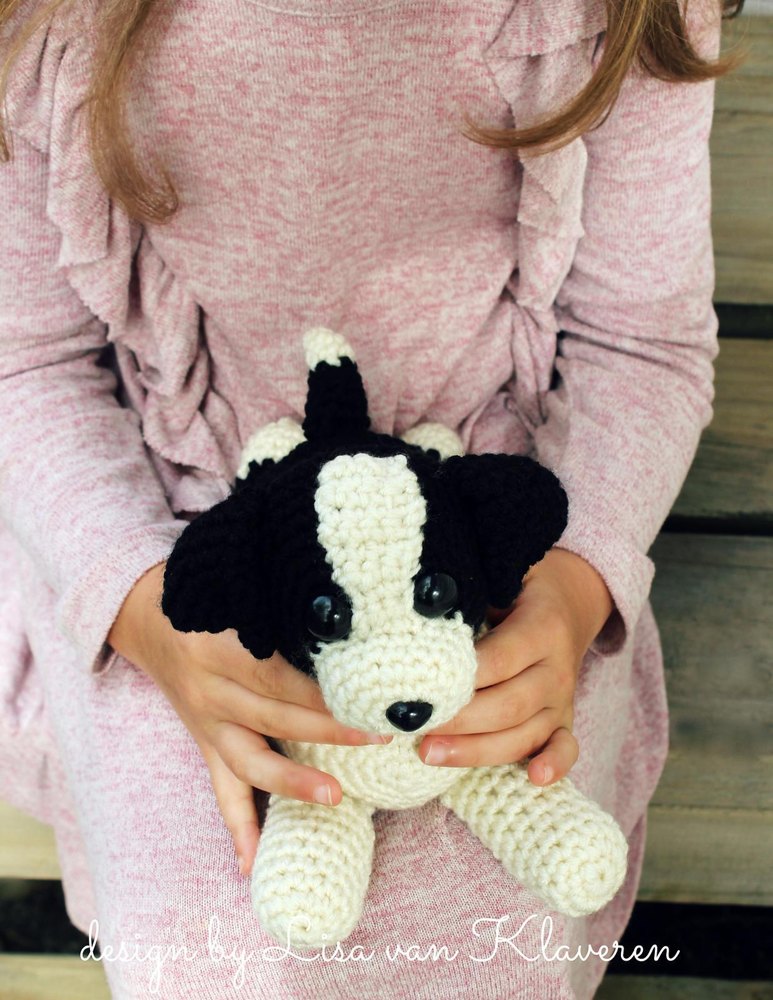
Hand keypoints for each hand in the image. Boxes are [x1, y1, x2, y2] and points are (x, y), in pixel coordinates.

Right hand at [107, 560, 391, 876]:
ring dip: (291, 783)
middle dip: (328, 731)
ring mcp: (205, 722)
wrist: (146, 616)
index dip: (321, 691)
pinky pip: (220, 790)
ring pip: (249, 760)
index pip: (279, 677)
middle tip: (377, 739)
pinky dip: (237, 828)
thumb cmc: (204, 595)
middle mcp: (210, 690)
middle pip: (273, 717)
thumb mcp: (239, 591)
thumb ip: (283, 608)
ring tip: (335, 799)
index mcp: (221, 648)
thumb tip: (348, 619)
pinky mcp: (204, 743)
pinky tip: (251, 865)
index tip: (366, 697)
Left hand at [418, 547, 612, 786]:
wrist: (571, 599)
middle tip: (412, 726)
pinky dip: (554, 766)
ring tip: (429, 754)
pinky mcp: (564, 720)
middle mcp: (556, 668)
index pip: (498, 659)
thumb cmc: (519, 588)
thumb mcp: (499, 577)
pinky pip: (565, 748)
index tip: (416, 686)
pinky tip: (533, 779)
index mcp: (541, 627)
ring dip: (476, 750)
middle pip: (507, 704)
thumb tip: (414, 615)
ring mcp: (562, 699)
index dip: (458, 677)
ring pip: (524, 733)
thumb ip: (468, 597)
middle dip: (457, 721)